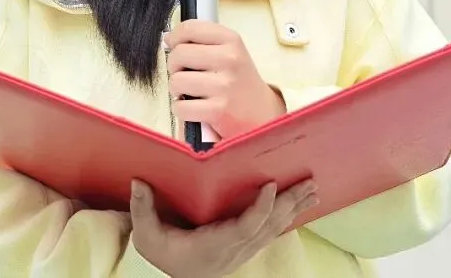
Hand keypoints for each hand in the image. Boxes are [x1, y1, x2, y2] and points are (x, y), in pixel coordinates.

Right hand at [129, 178, 318, 277]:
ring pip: (274, 229)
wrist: (179, 276)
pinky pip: (272, 231)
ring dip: (294, 209)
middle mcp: (235, 248)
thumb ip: (143, 210)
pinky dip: (288, 217)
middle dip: (289, 204)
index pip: (244, 227)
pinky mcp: (248, 247)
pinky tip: (299, 206)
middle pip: (268, 226)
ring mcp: (244, 250)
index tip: (272, 185)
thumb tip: (138, 182)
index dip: (260, 208)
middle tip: (309, 183)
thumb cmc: (165, 254)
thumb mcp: (147, 236)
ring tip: (313, 190)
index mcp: (214, 244)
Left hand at [163, 20, 285, 139]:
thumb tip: (167, 38)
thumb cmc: (239, 81)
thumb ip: (201, 41)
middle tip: (184, 73)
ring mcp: (224, 85)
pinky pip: (181, 106)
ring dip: (177, 90)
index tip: (174, 45)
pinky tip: (194, 108)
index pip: (190, 28)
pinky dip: (182, 110)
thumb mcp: (230, 52)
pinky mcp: (218, 110)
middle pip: (179, 54)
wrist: (263, 113)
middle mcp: (229, 59)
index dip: (175, 37)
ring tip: (191, 92)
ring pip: (176, 81)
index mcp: (231, 40)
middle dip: (174, 66)